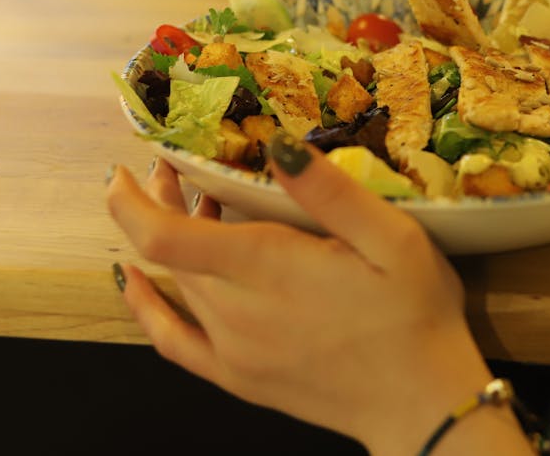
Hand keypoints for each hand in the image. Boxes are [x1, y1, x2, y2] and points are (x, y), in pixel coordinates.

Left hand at [106, 139, 515, 454]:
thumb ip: (330, 192)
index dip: (132, 200)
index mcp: (268, 269)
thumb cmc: (414, 314)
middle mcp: (236, 311)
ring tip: (198, 206)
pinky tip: (136, 284)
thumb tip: (276, 146)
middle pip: (168, 252)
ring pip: (178, 285)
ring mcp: (232, 351)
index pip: (165, 236)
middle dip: (163, 203)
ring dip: (173, 242)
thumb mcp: (393, 238)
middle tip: (183, 170)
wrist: (422, 403)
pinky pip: (173, 342)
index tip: (127, 168)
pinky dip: (147, 309)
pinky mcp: (238, 378)